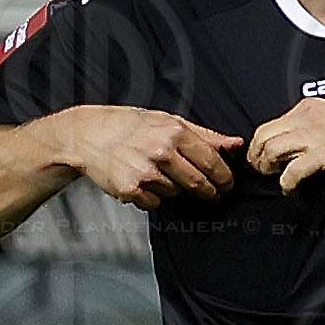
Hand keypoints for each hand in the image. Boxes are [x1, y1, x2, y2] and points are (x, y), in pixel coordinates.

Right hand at [68, 108, 240, 209]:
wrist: (89, 135)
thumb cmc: (130, 126)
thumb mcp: (168, 121)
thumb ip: (204, 135)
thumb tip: (235, 144)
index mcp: (174, 132)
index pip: (211, 161)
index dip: (224, 177)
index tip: (227, 184)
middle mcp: (161, 152)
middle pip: (198, 183)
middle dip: (209, 192)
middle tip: (212, 194)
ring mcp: (145, 172)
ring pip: (175, 193)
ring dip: (174, 189)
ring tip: (158, 174)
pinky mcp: (131, 189)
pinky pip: (155, 202)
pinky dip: (153, 196)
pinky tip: (143, 181)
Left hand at [246, 98, 324, 192]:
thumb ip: (314, 125)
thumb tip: (300, 139)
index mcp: (309, 108)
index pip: (271, 124)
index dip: (261, 143)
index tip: (262, 155)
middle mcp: (307, 119)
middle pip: (263, 136)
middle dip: (256, 155)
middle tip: (260, 168)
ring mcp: (314, 136)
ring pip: (271, 151)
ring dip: (267, 167)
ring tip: (273, 176)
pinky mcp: (324, 155)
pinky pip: (292, 171)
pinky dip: (286, 183)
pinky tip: (289, 188)